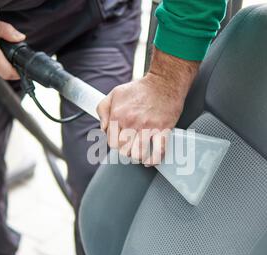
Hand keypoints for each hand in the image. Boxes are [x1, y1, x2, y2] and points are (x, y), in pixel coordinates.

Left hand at [97, 48, 199, 165]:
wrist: (164, 83)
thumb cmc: (140, 89)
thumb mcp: (115, 94)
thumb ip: (103, 111)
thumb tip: (103, 128)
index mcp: (119, 116)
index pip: (112, 143)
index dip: (116, 144)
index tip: (121, 142)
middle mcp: (132, 123)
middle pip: (124, 151)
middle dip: (127, 151)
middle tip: (131, 147)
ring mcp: (148, 128)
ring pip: (139, 155)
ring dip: (139, 157)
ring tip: (140, 153)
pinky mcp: (163, 130)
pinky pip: (158, 152)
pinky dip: (154, 160)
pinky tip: (151, 160)